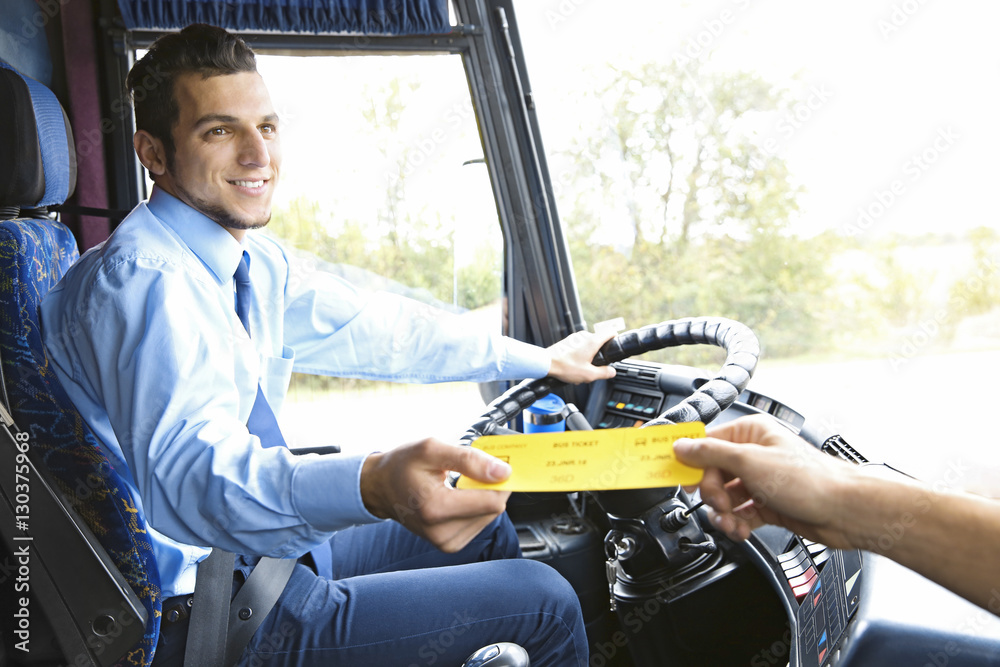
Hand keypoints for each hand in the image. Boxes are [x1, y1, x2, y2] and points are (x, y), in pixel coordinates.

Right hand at [359, 439, 512, 552]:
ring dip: (481, 496)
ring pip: (489, 516)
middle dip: (490, 486)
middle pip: (493, 509)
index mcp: (436, 508)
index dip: (500, 479)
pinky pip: (479, 523)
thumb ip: (470, 460)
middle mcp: (441, 532)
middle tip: (473, 469)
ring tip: (459, 483)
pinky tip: (457, 496)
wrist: (381, 487)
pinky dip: (474, 506)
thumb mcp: (432, 449)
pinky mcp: (450, 545)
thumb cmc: (402, 465)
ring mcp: (446, 542)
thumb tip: (502, 472)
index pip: (492, 501)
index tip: (495, 463)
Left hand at [546, 330, 616, 383]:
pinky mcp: (568, 341)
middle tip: (595, 367)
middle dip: (599, 355)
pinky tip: (574, 367)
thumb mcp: (589, 375)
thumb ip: (603, 373)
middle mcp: (584, 336)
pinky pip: (579, 347)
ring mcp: (575, 338)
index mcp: (592, 341)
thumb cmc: (565, 367)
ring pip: (588, 346)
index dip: (615, 337)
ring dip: (588, 357)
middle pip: (599, 342)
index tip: (615, 345)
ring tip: (582, 370)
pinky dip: (579, 356)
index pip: (610, 331)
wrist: (546, 363)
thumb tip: (612, 372)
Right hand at [672, 414, 857, 547]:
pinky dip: (736, 524)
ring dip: (723, 514)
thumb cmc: (809, 479)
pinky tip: (741, 530)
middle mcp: (754, 455)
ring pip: (724, 498)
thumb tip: (682, 446)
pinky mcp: (768, 505)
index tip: (681, 479)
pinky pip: (739, 514)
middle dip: (712, 495)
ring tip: (731, 523)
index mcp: (749, 434)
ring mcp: (761, 481)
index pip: (706, 445)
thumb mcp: (750, 461)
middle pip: (712, 475)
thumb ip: (710, 454)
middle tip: (719, 505)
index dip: (692, 464)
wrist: (844, 511)